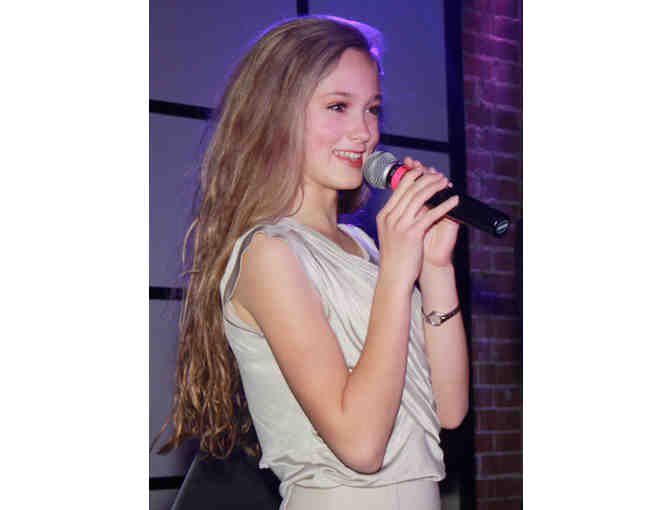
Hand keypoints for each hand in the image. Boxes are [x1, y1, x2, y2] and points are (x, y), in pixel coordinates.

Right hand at [375, 157, 458, 287]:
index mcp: (384, 216)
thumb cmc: (394, 258)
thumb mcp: (390, 234)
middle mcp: (390, 217)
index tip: (422, 171)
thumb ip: (398, 218)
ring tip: (445, 182)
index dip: (412, 176)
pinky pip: (431, 214)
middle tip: (438, 175)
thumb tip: (411, 204)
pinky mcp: (412, 234)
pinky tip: (453, 201)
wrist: (393, 277)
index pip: (399, 189)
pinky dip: (444, 205)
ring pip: (419, 197)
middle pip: (410, 189)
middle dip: (426, 178)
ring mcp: (400, 225)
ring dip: (435, 187)